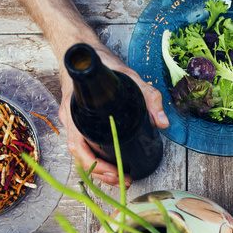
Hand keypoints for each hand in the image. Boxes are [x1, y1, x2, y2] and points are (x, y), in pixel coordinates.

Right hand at [58, 44, 168, 185]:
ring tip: (119, 176)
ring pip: (80, 153)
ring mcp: (73, 122)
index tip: (115, 172)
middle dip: (100, 172)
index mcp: (76, 111)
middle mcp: (71, 120)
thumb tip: (161, 122)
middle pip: (80, 156)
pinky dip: (95, 158)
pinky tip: (109, 163)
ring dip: (97, 168)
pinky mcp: (78, 122)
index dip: (95, 164)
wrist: (83, 52)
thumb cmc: (102, 63)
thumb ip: (149, 97)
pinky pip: (82, 145)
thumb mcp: (130, 77)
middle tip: (122, 179)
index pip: (79, 147)